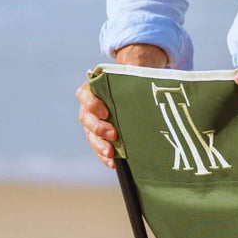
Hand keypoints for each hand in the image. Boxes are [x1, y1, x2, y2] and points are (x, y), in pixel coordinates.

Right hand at [77, 43, 167, 167]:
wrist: (135, 92)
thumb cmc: (133, 82)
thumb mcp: (134, 75)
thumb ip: (136, 74)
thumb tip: (151, 79)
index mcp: (94, 89)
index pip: (85, 94)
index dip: (92, 104)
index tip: (105, 112)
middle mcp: (90, 107)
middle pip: (86, 118)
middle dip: (98, 128)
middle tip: (113, 135)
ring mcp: (93, 122)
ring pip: (90, 134)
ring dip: (99, 145)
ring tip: (110, 154)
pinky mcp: (100, 136)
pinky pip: (99, 147)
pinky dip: (104, 156)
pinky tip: (113, 163)